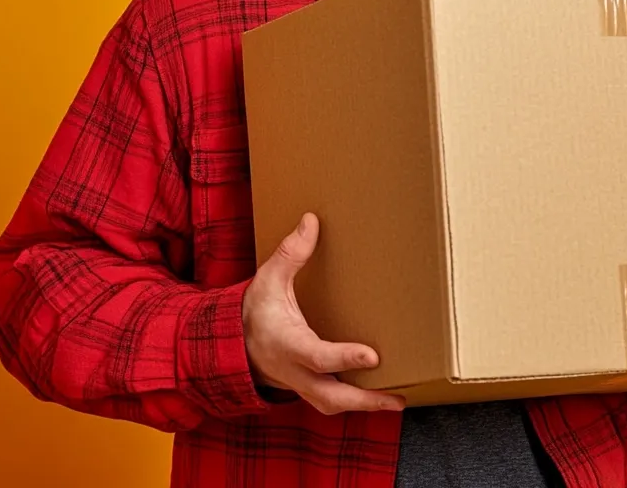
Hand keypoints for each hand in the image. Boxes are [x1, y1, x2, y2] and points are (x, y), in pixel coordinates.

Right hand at [243, 212, 404, 414]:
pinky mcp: (305, 387)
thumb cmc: (253, 310)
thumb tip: (311, 221)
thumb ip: (291, 253)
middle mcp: (294, 370)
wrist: (230, 343)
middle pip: (330, 396)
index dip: (344, 357)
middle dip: (364, 400)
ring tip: (395, 401)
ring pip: (331, 404)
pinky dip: (353, 403)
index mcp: (286, 343)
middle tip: (396, 398)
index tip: (373, 356)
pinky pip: (330, 401)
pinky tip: (377, 396)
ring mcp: (299, 383)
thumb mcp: (268, 278)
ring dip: (363, 407)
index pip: (318, 356)